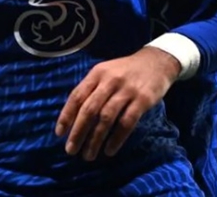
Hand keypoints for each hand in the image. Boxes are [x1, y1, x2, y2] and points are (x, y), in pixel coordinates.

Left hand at [55, 46, 180, 160]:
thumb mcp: (106, 72)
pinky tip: (109, 150)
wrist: (157, 62)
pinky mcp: (142, 100)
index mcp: (97, 73)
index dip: (66, 115)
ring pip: (106, 118)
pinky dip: (116, 138)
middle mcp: (110, 80)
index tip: (59, 133)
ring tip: (89, 155)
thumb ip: (91, 89)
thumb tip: (73, 116)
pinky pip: (126, 122)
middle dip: (78, 132)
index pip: (77, 96)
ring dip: (95, 139)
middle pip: (89, 109)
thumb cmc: (126, 71)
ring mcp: (127, 90)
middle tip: (71, 150)